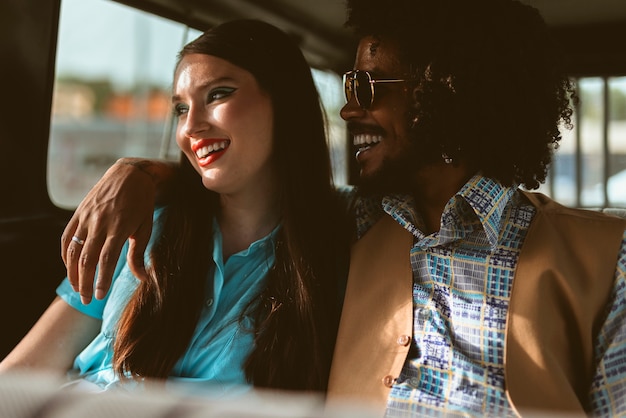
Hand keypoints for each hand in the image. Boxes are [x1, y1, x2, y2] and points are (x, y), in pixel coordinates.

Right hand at [61, 158, 157, 303]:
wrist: (129, 175)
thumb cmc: (141, 204)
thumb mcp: (145, 228)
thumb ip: (139, 254)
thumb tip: (142, 278)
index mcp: (119, 227)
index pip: (107, 259)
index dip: (102, 279)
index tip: (100, 296)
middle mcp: (100, 223)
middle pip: (87, 258)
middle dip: (84, 282)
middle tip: (87, 300)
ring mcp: (86, 217)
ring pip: (73, 250)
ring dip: (72, 272)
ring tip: (77, 288)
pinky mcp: (78, 213)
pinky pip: (66, 238)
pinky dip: (65, 255)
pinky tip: (70, 267)